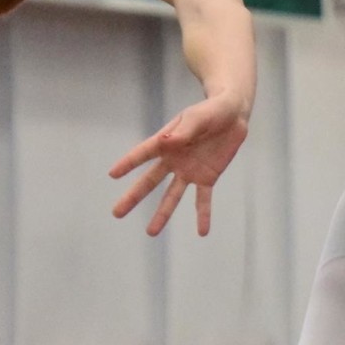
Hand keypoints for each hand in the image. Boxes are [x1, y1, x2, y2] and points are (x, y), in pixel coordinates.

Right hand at [109, 94, 248, 235]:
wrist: (232, 114)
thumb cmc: (210, 111)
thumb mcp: (198, 117)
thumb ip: (185, 130)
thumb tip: (166, 141)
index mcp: (166, 141)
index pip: (143, 154)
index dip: (128, 163)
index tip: (112, 174)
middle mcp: (173, 160)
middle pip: (150, 181)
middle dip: (134, 197)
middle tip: (116, 213)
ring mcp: (189, 171)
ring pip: (172, 196)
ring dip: (162, 214)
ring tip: (151, 232)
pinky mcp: (207, 178)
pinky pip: (203, 199)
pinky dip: (203, 215)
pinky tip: (202, 232)